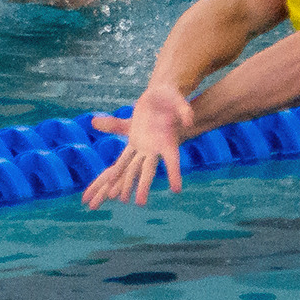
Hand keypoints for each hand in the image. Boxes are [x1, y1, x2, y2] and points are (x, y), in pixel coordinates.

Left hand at [81, 82, 193, 207]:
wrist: (161, 96)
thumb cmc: (172, 98)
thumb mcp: (178, 100)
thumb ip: (184, 110)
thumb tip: (190, 121)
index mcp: (168, 141)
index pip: (173, 160)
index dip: (175, 174)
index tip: (177, 190)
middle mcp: (155, 148)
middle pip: (149, 170)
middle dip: (143, 186)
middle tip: (140, 204)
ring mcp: (143, 146)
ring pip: (133, 168)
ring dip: (127, 183)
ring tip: (121, 200)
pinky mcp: (134, 141)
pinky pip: (124, 158)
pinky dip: (118, 170)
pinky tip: (110, 181)